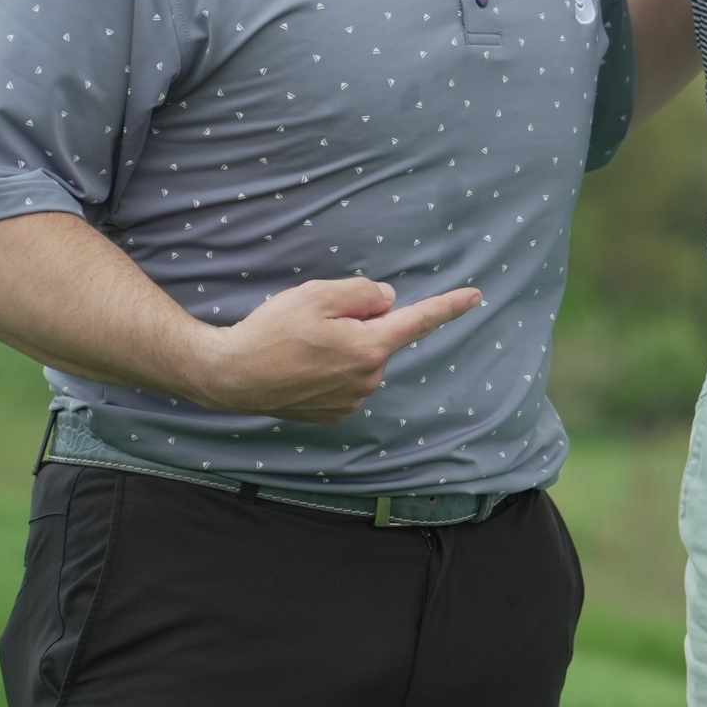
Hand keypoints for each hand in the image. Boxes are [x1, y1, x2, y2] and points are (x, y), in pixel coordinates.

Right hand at [193, 277, 483, 423]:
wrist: (231, 377)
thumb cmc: (271, 331)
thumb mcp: (318, 295)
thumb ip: (362, 293)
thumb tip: (388, 302)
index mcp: (370, 347)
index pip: (419, 321)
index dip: (450, 306)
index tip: (476, 296)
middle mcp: (368, 378)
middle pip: (379, 337)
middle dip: (360, 323)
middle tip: (316, 321)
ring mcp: (351, 400)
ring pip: (361, 358)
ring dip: (343, 347)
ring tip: (300, 345)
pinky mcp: (333, 414)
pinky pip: (344, 379)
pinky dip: (330, 368)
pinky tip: (300, 365)